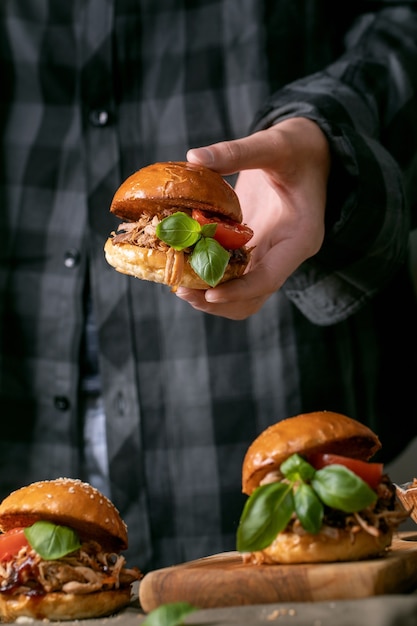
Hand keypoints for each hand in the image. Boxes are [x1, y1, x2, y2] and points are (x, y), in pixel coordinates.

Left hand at [176, 117, 330, 319]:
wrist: (312, 153)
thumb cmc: (299, 148)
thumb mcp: (274, 144)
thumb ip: (237, 152)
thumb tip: (193, 157)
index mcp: (299, 237)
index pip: (269, 278)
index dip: (238, 291)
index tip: (207, 295)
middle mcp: (285, 255)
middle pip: (252, 297)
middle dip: (217, 300)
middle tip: (181, 289)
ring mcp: (270, 255)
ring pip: (241, 293)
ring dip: (209, 294)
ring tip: (177, 283)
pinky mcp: (254, 250)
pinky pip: (231, 274)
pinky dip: (208, 274)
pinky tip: (183, 264)